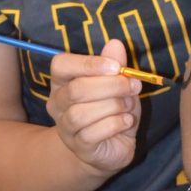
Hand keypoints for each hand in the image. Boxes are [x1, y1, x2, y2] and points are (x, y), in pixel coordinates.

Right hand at [47, 39, 140, 178]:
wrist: (110, 147)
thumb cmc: (112, 110)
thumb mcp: (118, 84)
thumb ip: (115, 65)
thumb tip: (115, 44)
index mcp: (63, 81)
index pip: (61, 65)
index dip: (88, 63)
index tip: (116, 67)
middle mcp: (58, 103)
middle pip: (76, 89)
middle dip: (110, 86)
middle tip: (133, 86)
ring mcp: (65, 127)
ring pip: (82, 113)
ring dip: (113, 106)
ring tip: (128, 106)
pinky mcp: (79, 146)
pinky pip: (93, 133)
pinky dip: (115, 124)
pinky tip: (126, 122)